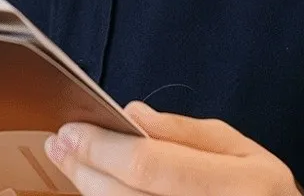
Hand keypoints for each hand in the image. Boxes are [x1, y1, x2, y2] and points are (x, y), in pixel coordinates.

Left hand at [44, 101, 301, 195]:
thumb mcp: (245, 152)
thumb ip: (188, 132)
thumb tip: (132, 115)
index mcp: (236, 185)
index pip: (149, 164)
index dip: (102, 148)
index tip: (71, 129)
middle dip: (85, 169)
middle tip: (59, 144)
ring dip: (91, 192)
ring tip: (71, 165)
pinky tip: (98, 190)